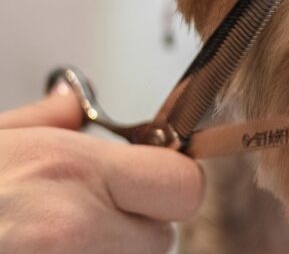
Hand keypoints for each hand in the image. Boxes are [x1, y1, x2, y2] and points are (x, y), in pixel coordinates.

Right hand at [0, 83, 204, 253]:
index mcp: (75, 170)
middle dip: (141, 222)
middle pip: (163, 236)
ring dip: (115, 248)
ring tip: (61, 229)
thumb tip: (72, 102)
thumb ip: (49, 121)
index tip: (157, 176)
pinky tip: (50, 247)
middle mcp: (78, 225)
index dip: (177, 181)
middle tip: (100, 208)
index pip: (185, 186)